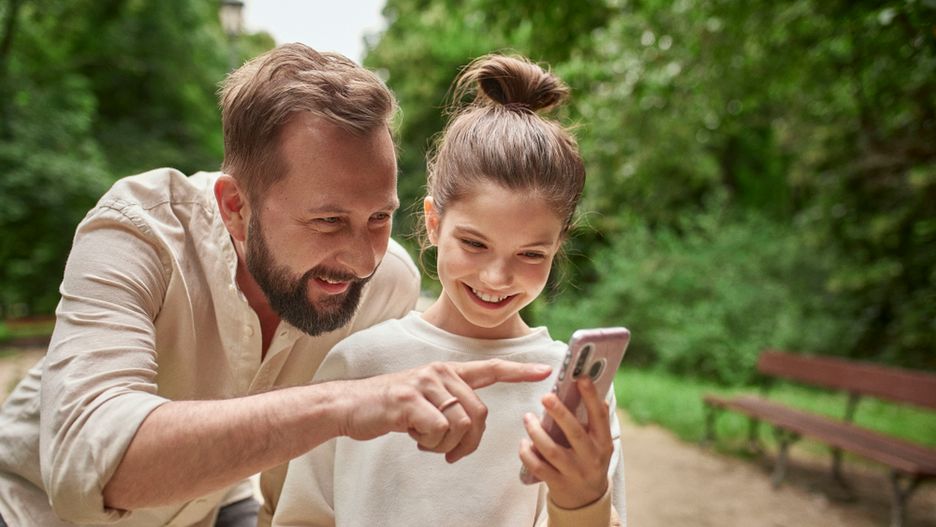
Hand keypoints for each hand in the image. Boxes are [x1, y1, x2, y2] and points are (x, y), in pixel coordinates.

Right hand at [338, 359, 551, 462]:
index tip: (544, 371)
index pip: (490, 368)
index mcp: (447, 371)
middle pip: (479, 414)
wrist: (350, 406)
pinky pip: (439, 431)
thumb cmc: (390, 408)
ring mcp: (426, 384)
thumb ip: (450, 403)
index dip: (519, 370)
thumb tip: (472, 425)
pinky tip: (413, 437)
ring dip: (446, 444)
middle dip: (468, 442)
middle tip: (449, 451)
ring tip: (426, 440)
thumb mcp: (425, 399)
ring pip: (461, 424)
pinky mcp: (411, 400)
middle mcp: (440, 372)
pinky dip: (430, 444)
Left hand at [519, 377, 613, 508]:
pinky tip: (523, 442)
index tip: (581, 378)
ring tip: (527, 417)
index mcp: (603, 443)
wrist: (587, 500)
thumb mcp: (598, 442)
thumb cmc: (589, 460)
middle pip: (575, 433)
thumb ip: (591, 419)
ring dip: (537, 432)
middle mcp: (592, 458)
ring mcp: (575, 473)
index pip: (600, 417)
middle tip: (546, 396)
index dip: (592, 397)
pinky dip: (528, 454)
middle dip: (560, 413)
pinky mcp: (558, 484)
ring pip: (553, 451)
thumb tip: (581, 383)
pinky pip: (539, 468)